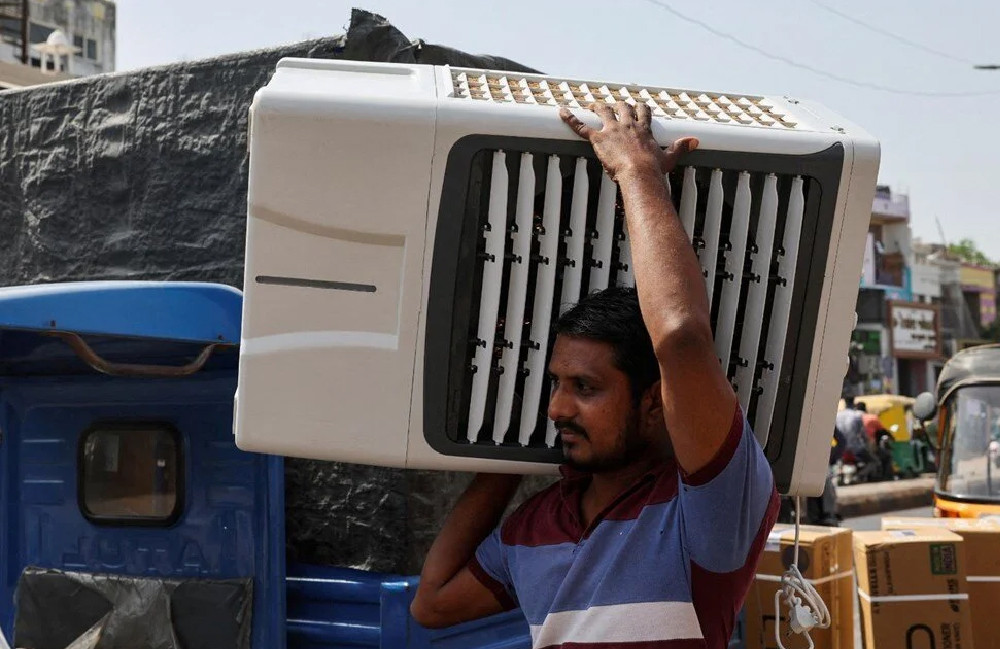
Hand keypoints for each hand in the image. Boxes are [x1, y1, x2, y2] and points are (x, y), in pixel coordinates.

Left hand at [559, 101, 697, 181]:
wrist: (640, 173)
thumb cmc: (653, 169)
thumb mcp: (669, 157)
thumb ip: (681, 147)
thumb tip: (696, 142)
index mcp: (643, 129)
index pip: (642, 112)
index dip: (639, 108)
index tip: (637, 105)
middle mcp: (627, 125)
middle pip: (622, 108)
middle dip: (617, 105)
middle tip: (612, 105)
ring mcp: (612, 130)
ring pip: (603, 112)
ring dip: (597, 107)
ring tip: (592, 105)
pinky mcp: (598, 139)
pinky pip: (580, 126)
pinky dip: (570, 119)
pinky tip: (562, 112)